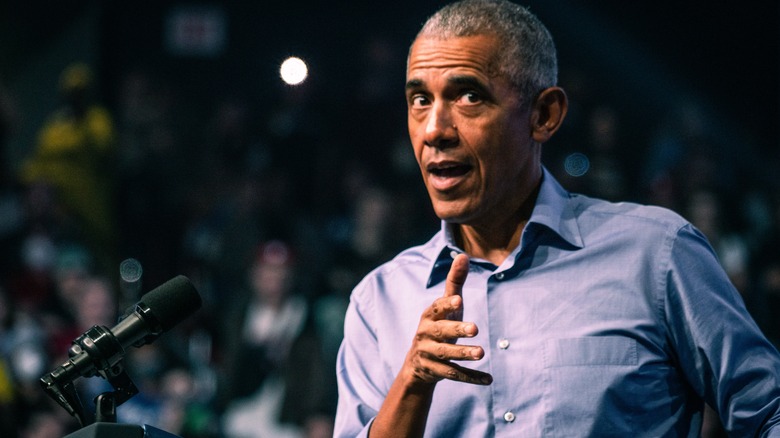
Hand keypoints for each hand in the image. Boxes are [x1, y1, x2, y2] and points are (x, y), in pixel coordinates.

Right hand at [402, 254, 492, 385]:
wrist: (417, 363)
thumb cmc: (437, 326)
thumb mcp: (446, 306)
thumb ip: (455, 282)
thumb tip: (464, 255)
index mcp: (429, 316)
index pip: (436, 308)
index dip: (446, 305)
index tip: (459, 300)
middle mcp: (425, 335)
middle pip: (441, 332)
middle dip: (457, 330)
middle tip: (475, 328)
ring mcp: (429, 355)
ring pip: (446, 355)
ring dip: (463, 354)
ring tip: (481, 352)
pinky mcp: (436, 372)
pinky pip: (454, 375)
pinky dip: (471, 378)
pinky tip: (488, 379)